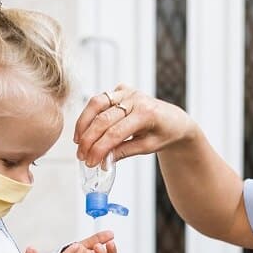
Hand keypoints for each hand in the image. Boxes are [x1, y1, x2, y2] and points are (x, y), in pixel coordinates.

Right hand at [74, 84, 196, 166]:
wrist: (174, 119)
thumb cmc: (164, 134)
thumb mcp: (148, 147)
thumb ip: (125, 152)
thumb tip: (103, 161)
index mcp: (146, 113)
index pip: (116, 133)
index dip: (100, 149)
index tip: (90, 162)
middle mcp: (135, 99)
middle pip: (103, 119)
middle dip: (89, 140)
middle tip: (81, 156)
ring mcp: (127, 92)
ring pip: (97, 104)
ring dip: (83, 124)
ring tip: (78, 142)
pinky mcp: (120, 90)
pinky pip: (99, 100)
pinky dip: (89, 114)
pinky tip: (84, 130)